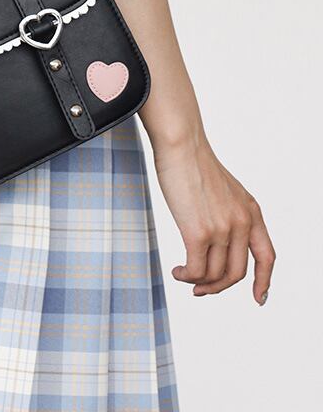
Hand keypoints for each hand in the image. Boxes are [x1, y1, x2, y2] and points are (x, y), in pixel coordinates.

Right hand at [153, 133, 274, 302]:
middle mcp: (242, 223)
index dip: (264, 281)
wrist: (181, 146)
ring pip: (215, 274)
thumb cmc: (193, 161)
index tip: (259, 298)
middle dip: (218, 287)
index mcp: (251, 212)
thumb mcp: (223, 189)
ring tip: (182, 275)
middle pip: (236, 272)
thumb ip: (227, 211)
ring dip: (198, 282)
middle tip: (200, 289)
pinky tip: (177, 270)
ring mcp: (223, 229)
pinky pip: (197, 269)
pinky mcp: (199, 232)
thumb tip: (214, 235)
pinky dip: (187, 276)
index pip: (266, 256)